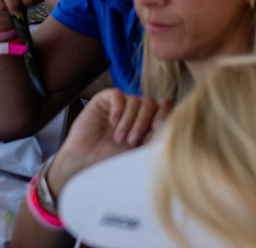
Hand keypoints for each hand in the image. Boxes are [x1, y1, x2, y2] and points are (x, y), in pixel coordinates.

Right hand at [51, 90, 169, 182]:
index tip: (159, 129)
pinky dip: (118, 109)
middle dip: (143, 122)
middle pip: (151, 103)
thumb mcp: (137, 152)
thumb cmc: (112, 159)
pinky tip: (113, 122)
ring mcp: (122, 104)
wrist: (86, 161)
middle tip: (132, 141)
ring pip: (135, 100)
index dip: (165, 114)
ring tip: (119, 138)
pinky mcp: (105, 100)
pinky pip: (118, 95)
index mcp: (150, 121)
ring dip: (129, 121)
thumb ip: (152, 140)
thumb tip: (169, 131)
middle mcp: (138, 110)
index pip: (165, 108)